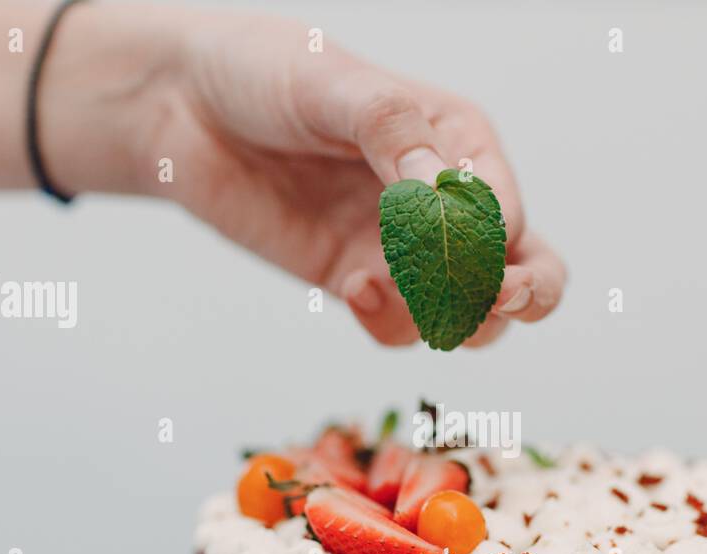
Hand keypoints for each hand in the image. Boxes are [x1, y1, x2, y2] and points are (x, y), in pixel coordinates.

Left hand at [129, 13, 566, 346]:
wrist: (180, 106)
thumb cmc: (262, 72)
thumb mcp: (334, 83)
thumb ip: (393, 133)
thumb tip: (443, 198)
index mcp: (458, 141)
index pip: (507, 213)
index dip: (489, 242)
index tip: (442, 240)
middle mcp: (443, 200)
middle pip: (526, 272)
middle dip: (521, 296)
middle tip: (485, 302)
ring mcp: (402, 248)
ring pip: (470, 316)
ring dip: (443, 319)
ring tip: (380, 284)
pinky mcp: (357, 280)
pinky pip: (401, 328)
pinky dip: (389, 323)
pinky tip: (350, 288)